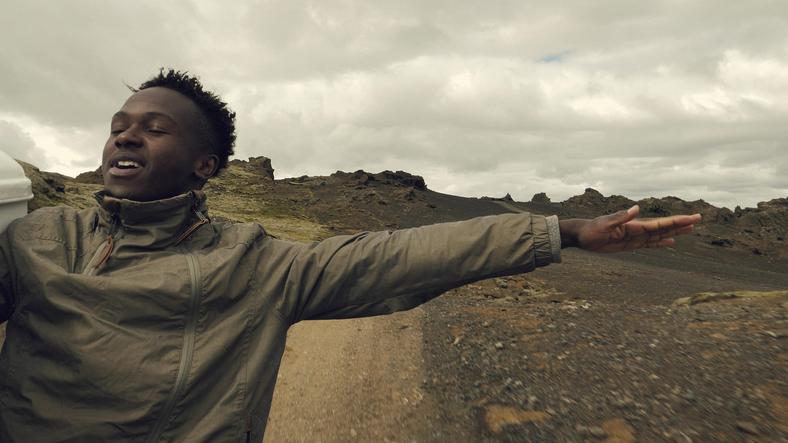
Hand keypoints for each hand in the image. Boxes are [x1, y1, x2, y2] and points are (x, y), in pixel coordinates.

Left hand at [559, 205, 700, 252]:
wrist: (582, 236)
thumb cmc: (592, 229)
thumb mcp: (604, 224)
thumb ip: (620, 217)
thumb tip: (636, 208)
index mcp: (634, 224)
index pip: (660, 223)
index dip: (676, 221)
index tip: (691, 218)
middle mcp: (637, 229)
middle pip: (664, 227)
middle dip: (681, 223)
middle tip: (698, 219)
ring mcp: (635, 236)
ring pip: (659, 235)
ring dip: (675, 232)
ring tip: (690, 229)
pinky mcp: (630, 244)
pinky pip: (649, 244)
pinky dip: (661, 243)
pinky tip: (671, 242)